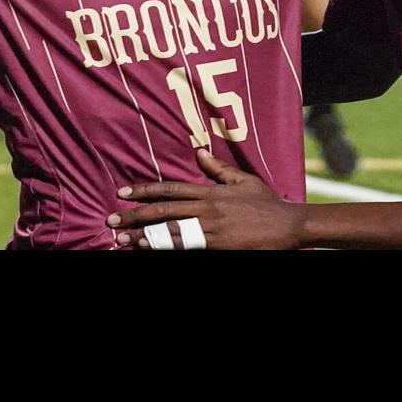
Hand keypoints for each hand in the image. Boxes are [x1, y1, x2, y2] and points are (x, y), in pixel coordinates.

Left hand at [106, 149, 305, 249]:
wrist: (290, 226)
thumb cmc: (269, 204)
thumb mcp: (245, 181)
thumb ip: (219, 169)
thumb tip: (198, 152)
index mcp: (211, 192)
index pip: (170, 189)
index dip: (144, 190)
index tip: (122, 193)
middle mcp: (207, 209)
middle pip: (163, 212)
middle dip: (134, 216)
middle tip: (111, 222)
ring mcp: (212, 230)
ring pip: (170, 232)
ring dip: (144, 236)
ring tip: (123, 240)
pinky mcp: (218, 246)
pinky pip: (186, 247)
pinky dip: (166, 248)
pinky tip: (150, 249)